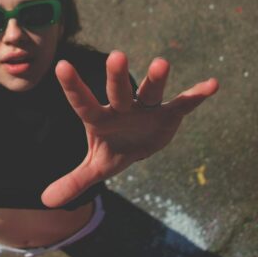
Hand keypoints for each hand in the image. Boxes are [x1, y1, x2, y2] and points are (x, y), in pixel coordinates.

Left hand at [41, 51, 217, 207]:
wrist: (139, 143)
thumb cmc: (113, 149)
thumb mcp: (96, 167)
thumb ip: (74, 180)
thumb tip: (45, 200)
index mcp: (100, 118)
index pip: (83, 102)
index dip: (73, 86)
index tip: (61, 65)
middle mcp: (122, 107)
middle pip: (118, 91)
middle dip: (117, 76)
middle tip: (116, 56)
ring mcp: (146, 107)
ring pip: (150, 91)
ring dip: (156, 78)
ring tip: (161, 63)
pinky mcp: (169, 113)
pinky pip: (183, 103)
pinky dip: (197, 95)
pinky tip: (212, 84)